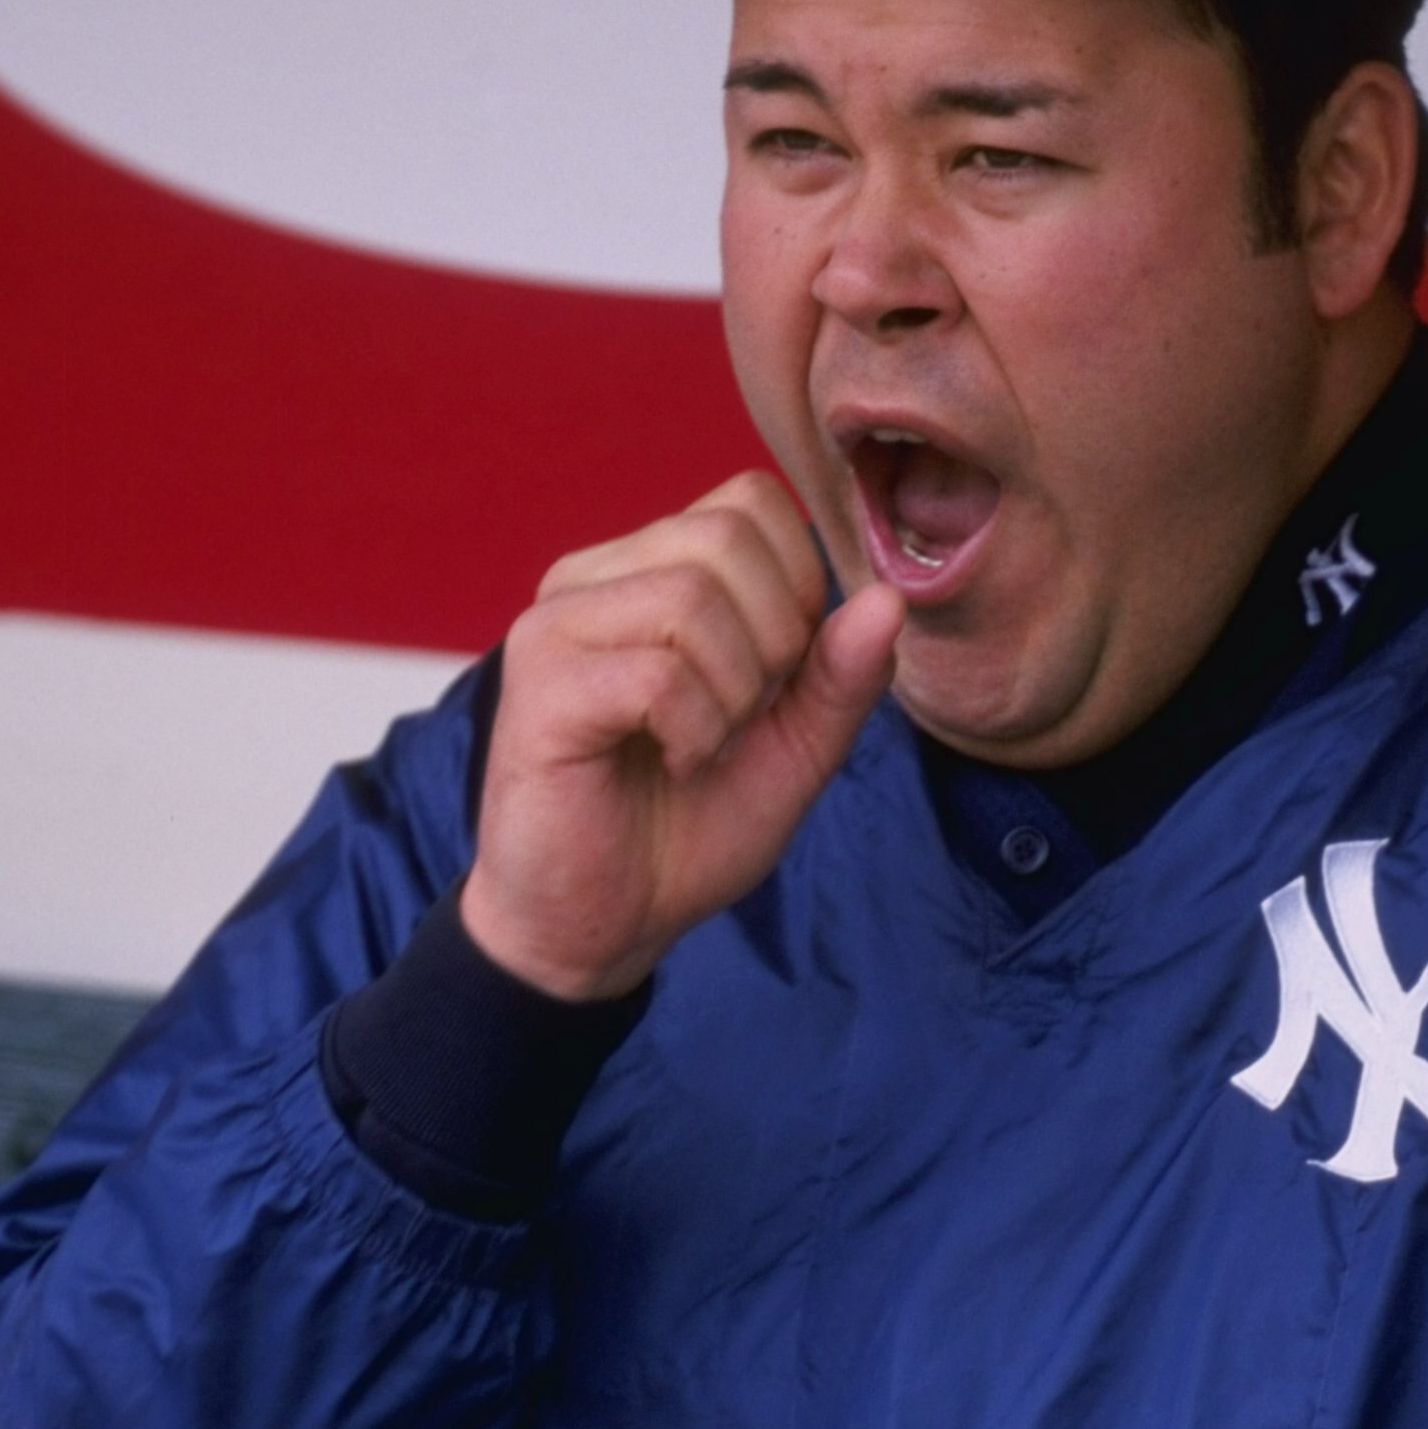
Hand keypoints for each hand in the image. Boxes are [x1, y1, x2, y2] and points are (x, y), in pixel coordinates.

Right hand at [464, 473, 905, 1001]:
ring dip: (732, 694)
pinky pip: (659, 673)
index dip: (797, 585)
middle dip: (773, 641)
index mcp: (645, 571)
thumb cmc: (686, 831)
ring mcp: (554, 626)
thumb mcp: (795, 750)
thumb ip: (842, 677)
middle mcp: (589, 579)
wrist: (601, 927)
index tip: (775, 676)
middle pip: (726, 537)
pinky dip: (694, 730)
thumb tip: (888, 599)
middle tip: (736, 720)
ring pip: (693, 597)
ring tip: (697, 748)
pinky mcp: (538, 688)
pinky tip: (671, 764)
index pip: (750, 501)